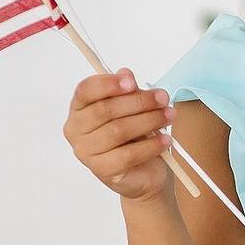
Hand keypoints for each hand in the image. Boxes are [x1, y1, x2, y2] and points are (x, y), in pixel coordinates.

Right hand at [63, 70, 174, 201]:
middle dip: (138, 102)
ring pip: (118, 131)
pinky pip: (128, 154)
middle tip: (163, 99)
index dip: (108, 84)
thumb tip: (125, 73)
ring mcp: (86, 152)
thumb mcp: (134, 109)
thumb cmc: (135, 135)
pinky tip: (165, 140)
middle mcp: (76, 130)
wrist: (144, 171)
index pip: (85, 91)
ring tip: (169, 116)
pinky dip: (150, 146)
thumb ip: (128, 92)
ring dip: (148, 121)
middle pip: (105, 110)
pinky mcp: (102, 170)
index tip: (132, 82)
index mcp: (79, 109)